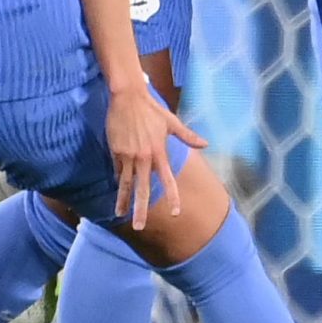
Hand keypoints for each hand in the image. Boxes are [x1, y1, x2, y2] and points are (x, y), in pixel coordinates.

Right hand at [107, 85, 205, 227]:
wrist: (128, 97)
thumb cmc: (151, 108)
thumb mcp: (171, 122)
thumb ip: (187, 136)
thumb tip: (205, 144)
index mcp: (159, 152)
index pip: (167, 180)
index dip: (172, 196)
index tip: (176, 212)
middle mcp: (144, 157)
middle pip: (142, 188)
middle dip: (140, 209)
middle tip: (139, 226)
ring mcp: (128, 155)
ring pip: (126, 183)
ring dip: (123, 200)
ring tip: (120, 214)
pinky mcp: (115, 151)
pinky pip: (118, 169)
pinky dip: (119, 180)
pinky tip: (119, 188)